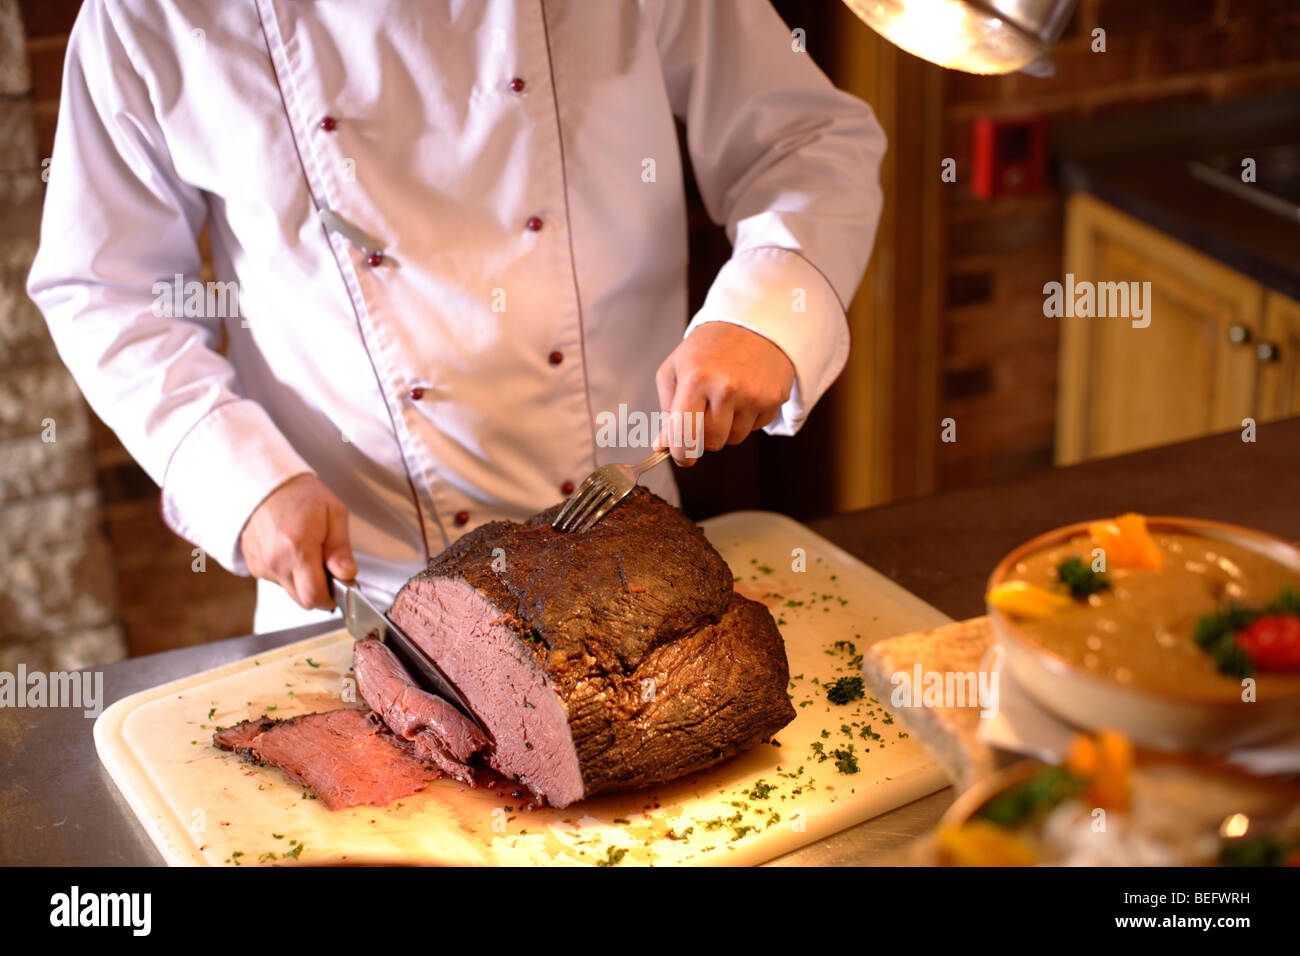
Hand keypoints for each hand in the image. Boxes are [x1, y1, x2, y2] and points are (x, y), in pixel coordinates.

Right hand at [239, 474, 355, 609]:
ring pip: (290, 591)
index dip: (332, 596)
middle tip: (326, 565)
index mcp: (298, 548)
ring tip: (307, 552)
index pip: (315, 596)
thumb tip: (347, 574)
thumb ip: (341, 549)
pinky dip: (289, 573)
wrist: (266, 484)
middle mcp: (276, 561)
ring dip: (303, 581)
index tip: (339, 583)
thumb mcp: (334, 514)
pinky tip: (291, 551)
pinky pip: (277, 581)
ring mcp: (262, 565)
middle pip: (303, 600)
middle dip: (320, 590)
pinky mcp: (254, 565)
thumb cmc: (301, 496)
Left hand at [654, 322, 793, 465]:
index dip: (681, 454)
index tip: (682, 456)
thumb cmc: (707, 349)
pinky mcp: (775, 398)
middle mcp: (727, 387)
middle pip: (712, 442)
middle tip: (704, 414)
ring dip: (727, 427)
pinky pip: (756, 428)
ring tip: (726, 398)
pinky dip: (748, 418)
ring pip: (735, 439)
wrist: (752, 324)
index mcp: (696, 379)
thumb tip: (662, 446)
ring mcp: (754, 394)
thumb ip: (667, 411)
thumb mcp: (676, 370)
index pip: (685, 435)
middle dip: (704, 437)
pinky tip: (746, 393)